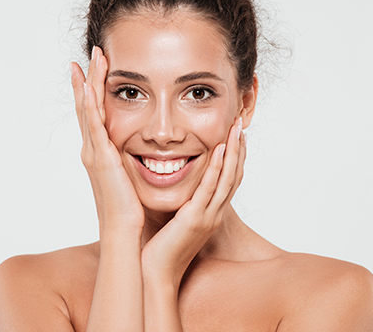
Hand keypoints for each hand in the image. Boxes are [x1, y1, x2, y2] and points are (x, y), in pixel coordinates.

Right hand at [71, 47, 144, 233]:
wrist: (124, 233)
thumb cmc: (128, 210)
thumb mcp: (127, 179)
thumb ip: (129, 163)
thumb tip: (140, 152)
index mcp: (100, 154)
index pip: (95, 115)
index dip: (94, 91)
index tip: (97, 70)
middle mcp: (93, 150)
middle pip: (88, 106)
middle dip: (89, 79)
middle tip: (92, 54)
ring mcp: (95, 153)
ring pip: (89, 110)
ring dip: (90, 83)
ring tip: (92, 59)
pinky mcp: (103, 159)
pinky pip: (95, 126)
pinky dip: (91, 105)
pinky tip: (89, 86)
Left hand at [141, 117, 245, 287]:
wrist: (156, 272)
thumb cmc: (164, 246)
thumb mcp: (179, 220)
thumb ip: (185, 201)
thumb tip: (179, 182)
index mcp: (211, 212)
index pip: (229, 179)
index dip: (235, 156)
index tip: (236, 135)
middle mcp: (215, 213)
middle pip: (234, 175)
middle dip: (239, 148)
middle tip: (241, 124)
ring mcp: (208, 216)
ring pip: (227, 179)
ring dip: (233, 152)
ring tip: (237, 129)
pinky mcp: (195, 219)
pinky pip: (209, 189)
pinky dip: (217, 169)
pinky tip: (220, 150)